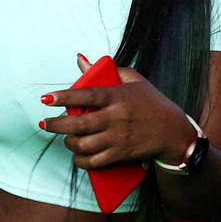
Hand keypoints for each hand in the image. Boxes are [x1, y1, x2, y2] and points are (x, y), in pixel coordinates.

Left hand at [38, 54, 194, 168]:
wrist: (175, 132)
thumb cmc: (153, 103)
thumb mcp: (134, 80)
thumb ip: (106, 70)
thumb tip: (80, 59)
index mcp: (118, 96)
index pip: (86, 95)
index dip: (64, 97)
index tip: (45, 99)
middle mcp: (116, 117)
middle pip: (79, 124)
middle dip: (56, 125)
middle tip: (45, 124)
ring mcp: (119, 138)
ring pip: (84, 144)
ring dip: (69, 143)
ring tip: (66, 138)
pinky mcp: (121, 154)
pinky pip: (95, 161)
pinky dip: (81, 161)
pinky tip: (77, 155)